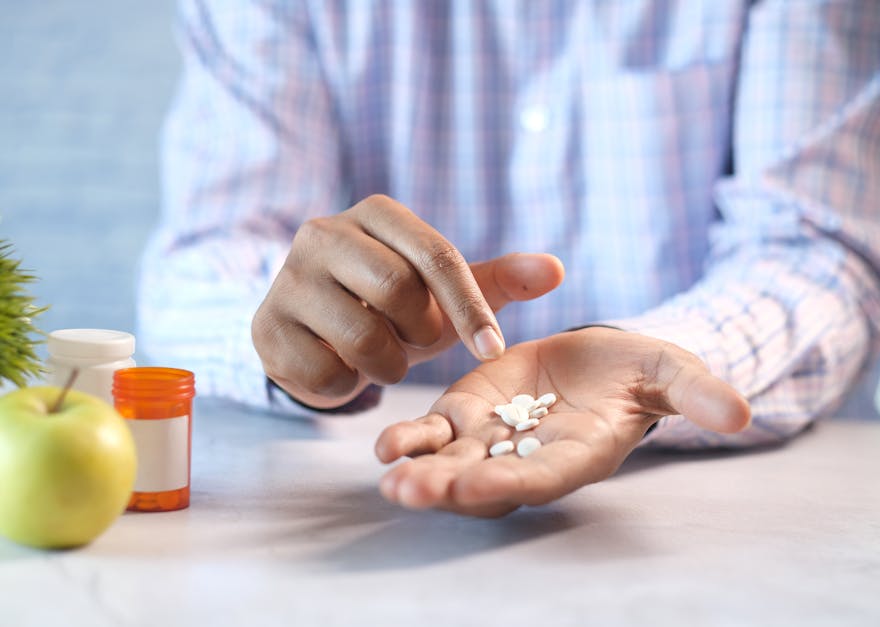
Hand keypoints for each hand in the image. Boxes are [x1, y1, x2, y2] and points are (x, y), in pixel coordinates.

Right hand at [252, 194, 564, 408]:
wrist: (318, 331)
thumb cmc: (393, 306)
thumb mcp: (447, 291)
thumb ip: (500, 279)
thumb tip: (556, 270)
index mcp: (375, 213)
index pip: (436, 255)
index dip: (471, 308)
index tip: (494, 351)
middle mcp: (323, 232)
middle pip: (397, 293)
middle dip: (421, 333)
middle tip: (414, 341)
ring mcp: (287, 279)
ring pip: (362, 337)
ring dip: (388, 364)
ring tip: (382, 355)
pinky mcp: (266, 327)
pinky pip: (326, 372)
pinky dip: (348, 385)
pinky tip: (343, 367)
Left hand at [375, 327, 750, 516]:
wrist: (599, 360)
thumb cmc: (640, 371)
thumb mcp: (670, 371)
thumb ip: (695, 394)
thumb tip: (742, 414)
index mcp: (578, 454)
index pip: (545, 478)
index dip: (515, 483)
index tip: (482, 486)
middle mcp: (529, 457)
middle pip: (486, 483)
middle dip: (451, 490)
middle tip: (413, 491)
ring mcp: (493, 439)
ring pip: (451, 464)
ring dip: (420, 472)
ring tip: (391, 478)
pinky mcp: (467, 412)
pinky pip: (434, 433)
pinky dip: (411, 440)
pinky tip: (384, 445)